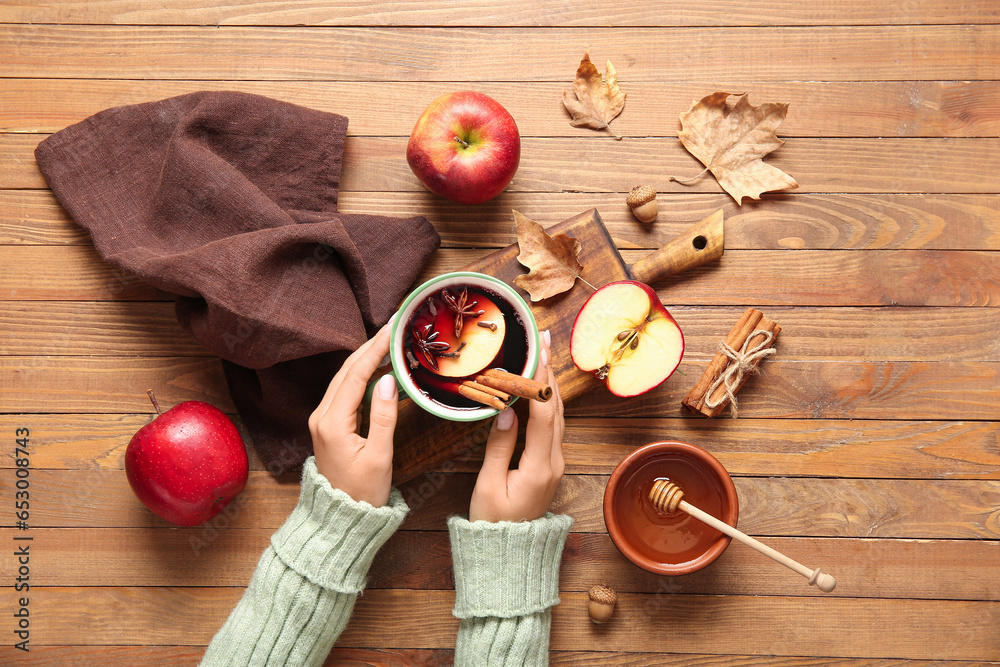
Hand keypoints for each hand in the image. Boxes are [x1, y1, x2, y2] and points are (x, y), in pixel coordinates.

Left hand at [307, 322, 398, 506]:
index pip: (355, 375)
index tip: (392, 329)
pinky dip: (363, 375)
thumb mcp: (379, 457)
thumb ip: (384, 417)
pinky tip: (379, 368)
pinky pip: (346, 391)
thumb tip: (388, 379)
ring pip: (345, 379)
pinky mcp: (329, 425)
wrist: (340, 519)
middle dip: (370, 347)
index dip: (375, 349)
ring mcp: (323, 420)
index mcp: (332, 422)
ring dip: (366, 358)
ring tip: (388, 341)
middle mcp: (322, 416)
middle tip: (393, 327)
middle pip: (346, 371)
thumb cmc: (362, 493)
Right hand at [469, 330, 564, 521]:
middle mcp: (554, 462)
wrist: (510, 554)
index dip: (538, 381)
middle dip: (548, 372)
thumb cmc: (493, 524)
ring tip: (543, 353)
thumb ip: (499, 447)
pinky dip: (546, 402)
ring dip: (549, 384)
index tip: (535, 351)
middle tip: (543, 338)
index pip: (542, 414)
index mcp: (540, 467)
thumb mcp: (489, 485)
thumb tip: (506, 411)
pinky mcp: (550, 466)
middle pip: (554, 409)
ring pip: (556, 416)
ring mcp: (555, 464)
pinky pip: (552, 426)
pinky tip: (540, 387)